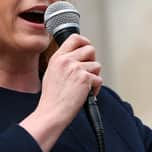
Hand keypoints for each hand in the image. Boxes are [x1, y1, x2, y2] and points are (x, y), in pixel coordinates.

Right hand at [20, 34, 101, 151]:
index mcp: (57, 57)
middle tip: (87, 73)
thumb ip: (64, 62)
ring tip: (84, 87)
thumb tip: (79, 56)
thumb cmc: (52, 98)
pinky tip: (85, 95)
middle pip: (90, 49)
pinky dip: (95, 89)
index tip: (87, 48)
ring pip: (97, 65)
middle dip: (92, 61)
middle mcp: (66, 60)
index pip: (75, 38)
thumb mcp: (52, 73)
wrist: (52, 112)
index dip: (85, 42)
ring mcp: (76, 68)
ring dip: (94, 77)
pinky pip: (99, 80)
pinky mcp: (85, 78)